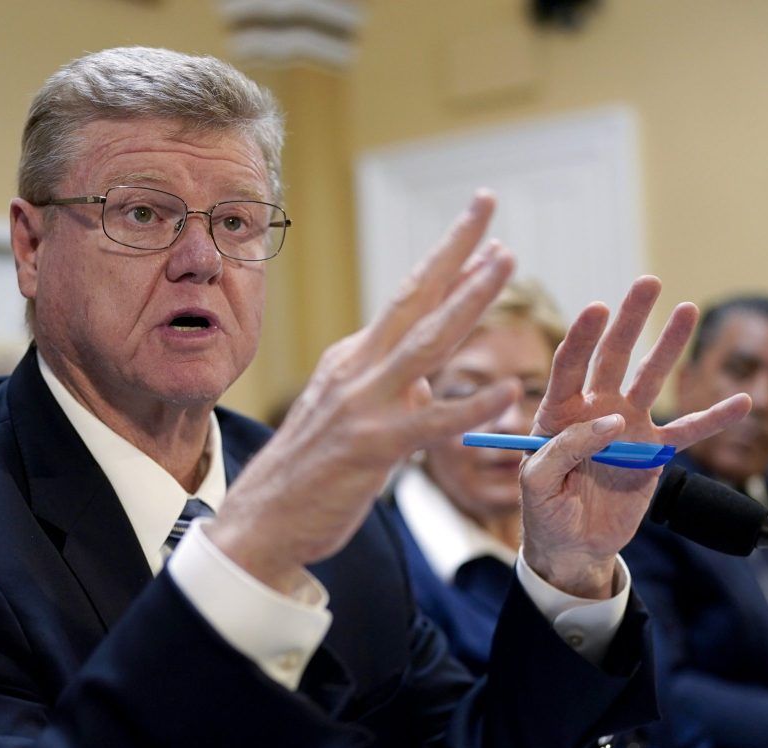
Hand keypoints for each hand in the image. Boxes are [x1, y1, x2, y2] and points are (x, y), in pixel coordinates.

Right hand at [209, 193, 520, 592]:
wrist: (260, 522)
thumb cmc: (308, 475)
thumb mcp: (346, 417)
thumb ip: (387, 394)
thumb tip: (426, 386)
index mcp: (352, 359)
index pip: (406, 300)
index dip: (444, 262)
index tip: (478, 227)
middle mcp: (357, 370)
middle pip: (414, 298)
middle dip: (455, 249)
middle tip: (487, 204)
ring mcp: (363, 406)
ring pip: (426, 343)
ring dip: (468, 300)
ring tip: (504, 263)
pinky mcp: (372, 448)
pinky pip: (431, 423)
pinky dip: (472, 406)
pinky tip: (507, 393)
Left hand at [520, 277, 752, 597]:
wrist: (572, 547)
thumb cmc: (545, 512)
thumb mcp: (537, 484)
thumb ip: (565, 450)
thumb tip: (610, 423)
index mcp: (557, 412)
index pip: (568, 365)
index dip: (581, 337)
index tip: (596, 309)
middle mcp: (595, 409)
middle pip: (613, 357)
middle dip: (629, 320)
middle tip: (648, 283)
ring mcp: (628, 427)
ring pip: (652, 379)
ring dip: (670, 346)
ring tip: (688, 309)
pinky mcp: (654, 452)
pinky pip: (688, 431)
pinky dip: (715, 418)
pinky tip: (742, 402)